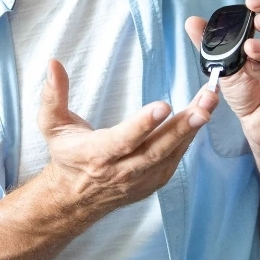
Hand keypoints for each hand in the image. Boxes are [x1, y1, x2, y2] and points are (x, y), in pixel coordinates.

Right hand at [36, 59, 217, 221]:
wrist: (76, 196)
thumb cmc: (67, 154)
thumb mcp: (51, 124)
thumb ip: (53, 95)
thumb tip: (53, 64)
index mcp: (96, 155)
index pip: (122, 140)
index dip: (143, 125)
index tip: (163, 106)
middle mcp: (121, 171)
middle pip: (156, 149)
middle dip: (181, 127)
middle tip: (203, 106)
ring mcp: (140, 179)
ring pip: (171, 154)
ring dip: (192, 129)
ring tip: (208, 103)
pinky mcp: (154, 181)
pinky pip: (175, 159)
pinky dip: (189, 138)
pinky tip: (201, 115)